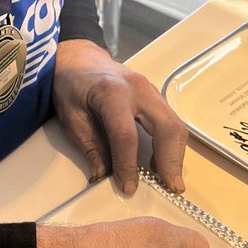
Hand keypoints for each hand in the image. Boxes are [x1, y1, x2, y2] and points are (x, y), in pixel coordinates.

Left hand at [52, 39, 187, 194]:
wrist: (80, 58)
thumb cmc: (71, 86)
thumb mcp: (71, 118)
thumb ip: (90, 148)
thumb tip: (103, 178)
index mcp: (111, 93)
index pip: (126, 135)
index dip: (128, 165)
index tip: (128, 188)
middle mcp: (138, 89)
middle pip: (166, 127)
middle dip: (171, 161)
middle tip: (171, 188)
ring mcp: (151, 90)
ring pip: (175, 124)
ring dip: (176, 155)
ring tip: (169, 180)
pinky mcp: (155, 96)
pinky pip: (171, 121)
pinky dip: (171, 144)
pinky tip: (163, 162)